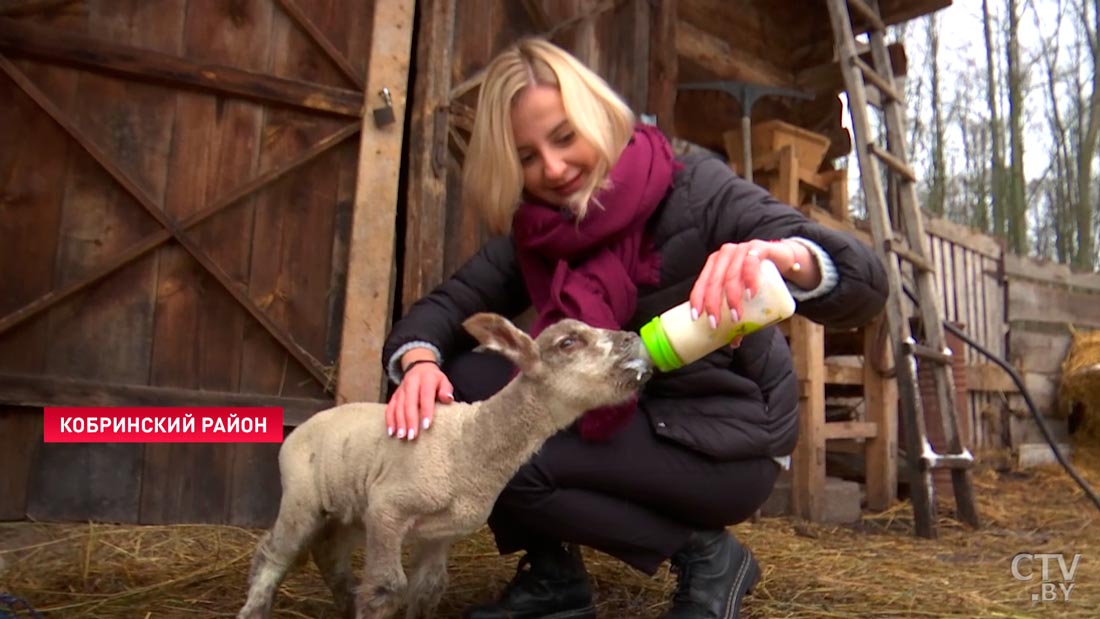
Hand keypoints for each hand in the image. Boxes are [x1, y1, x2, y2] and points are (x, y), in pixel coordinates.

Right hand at [384, 359, 454, 440]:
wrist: (419, 368)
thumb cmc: (434, 380)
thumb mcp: (444, 381)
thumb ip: (446, 390)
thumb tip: (447, 399)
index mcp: (426, 379)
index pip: (426, 396)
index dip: (426, 410)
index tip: (426, 426)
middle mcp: (411, 383)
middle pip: (409, 403)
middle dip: (410, 420)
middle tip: (412, 436)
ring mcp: (401, 389)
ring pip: (398, 406)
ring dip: (399, 422)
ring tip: (402, 436)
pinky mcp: (394, 395)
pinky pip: (389, 408)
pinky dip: (389, 420)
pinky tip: (391, 432)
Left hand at [689, 239, 810, 330]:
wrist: (784, 260)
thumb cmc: (759, 279)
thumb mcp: (745, 297)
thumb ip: (739, 313)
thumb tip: (733, 342)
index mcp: (715, 265)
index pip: (701, 282)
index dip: (697, 300)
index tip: (697, 318)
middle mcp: (724, 255)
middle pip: (714, 281)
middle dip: (713, 304)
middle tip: (716, 324)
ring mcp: (740, 250)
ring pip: (731, 274)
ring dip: (732, 298)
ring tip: (736, 316)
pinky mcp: (758, 248)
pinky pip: (751, 263)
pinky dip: (750, 279)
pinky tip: (751, 294)